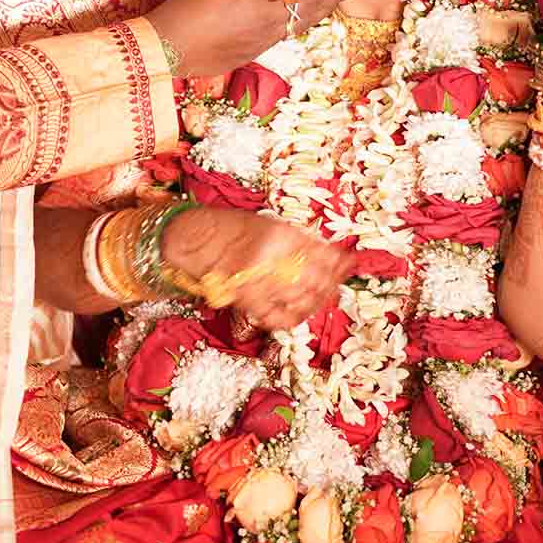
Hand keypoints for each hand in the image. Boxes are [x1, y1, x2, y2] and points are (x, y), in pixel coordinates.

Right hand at [145, 0, 359, 77]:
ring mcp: (264, 37)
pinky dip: (305, 22)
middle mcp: (265, 16)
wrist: (169, 49)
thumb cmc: (185, 7)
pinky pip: (289, 34)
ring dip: (327, 8)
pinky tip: (313, 16)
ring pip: (305, 20)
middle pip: (312, 2)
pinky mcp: (258, 52)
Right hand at [160, 206, 351, 331]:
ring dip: (317, 300)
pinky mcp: (246, 301)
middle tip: (338, 282)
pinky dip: (294, 317)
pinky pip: (278, 317)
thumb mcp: (269, 224)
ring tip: (324, 296)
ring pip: (300, 299)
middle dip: (331, 283)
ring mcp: (258, 283)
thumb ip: (299, 241)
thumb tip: (334, 255)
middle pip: (315, 279)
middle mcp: (271, 260)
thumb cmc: (230, 228)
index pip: (321, 255)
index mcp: (279, 235)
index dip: (339, 262)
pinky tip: (302, 312)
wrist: (193, 239)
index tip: (349, 263)